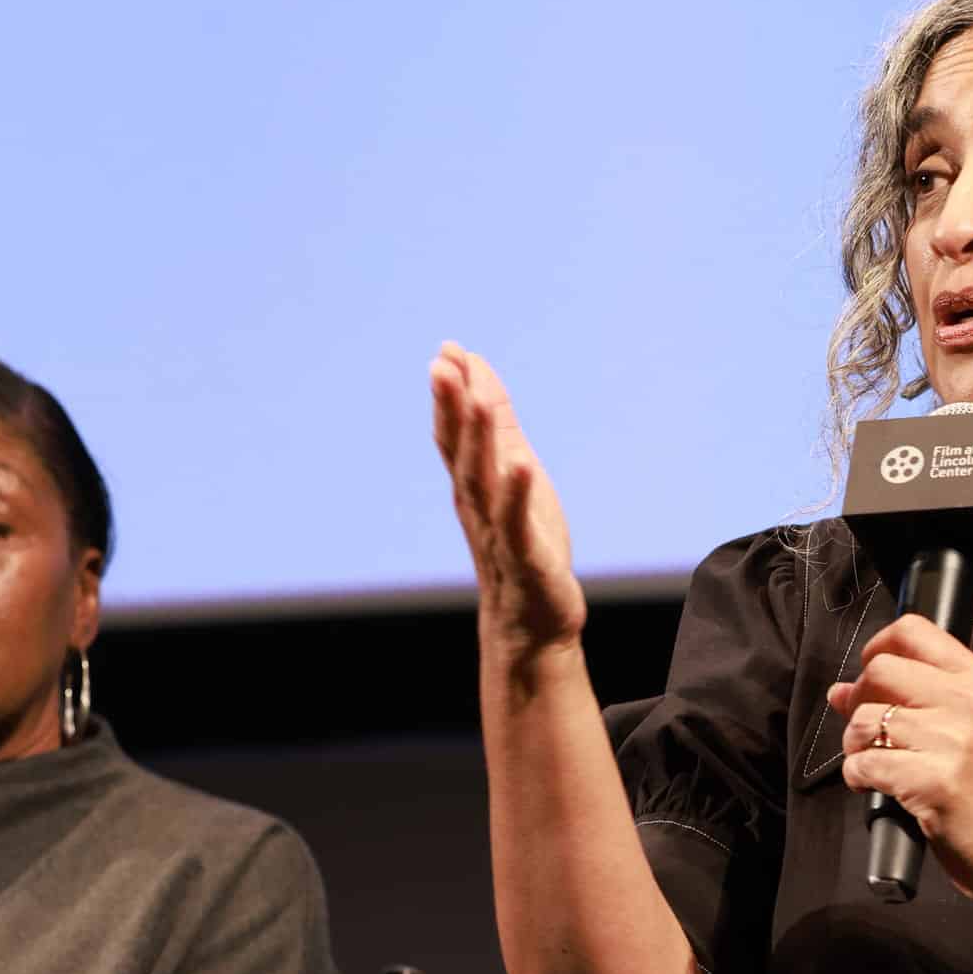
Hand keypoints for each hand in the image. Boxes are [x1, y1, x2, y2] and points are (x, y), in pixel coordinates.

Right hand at [430, 343, 585, 652]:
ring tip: (476, 400)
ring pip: (482, 481)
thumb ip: (498, 430)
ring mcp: (498, 531)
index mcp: (474, 486)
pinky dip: (517, 493)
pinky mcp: (525, 557)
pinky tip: (522, 463)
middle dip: (451, 407)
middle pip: (460, 451)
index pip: (455, 434)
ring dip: (477, 440)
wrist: (530, 623)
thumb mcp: (514, 478)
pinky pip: (517, 522)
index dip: (451, 394)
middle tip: (442, 363)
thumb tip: (479, 378)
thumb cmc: (523, 545)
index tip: (448, 350)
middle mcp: (478, 505)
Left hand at [829, 615, 972, 905]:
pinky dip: (858, 777)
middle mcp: (968, 702)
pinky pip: (864, 764)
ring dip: (854, 744)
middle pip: (881, 670)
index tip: (870, 673)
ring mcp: (952, 741)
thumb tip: (842, 691)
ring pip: (865, 719)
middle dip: (860, 698)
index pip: (914, 631)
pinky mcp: (932, 781)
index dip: (878, 647)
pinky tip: (876, 786)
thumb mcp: (972, 729)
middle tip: (867, 729)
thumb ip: (914, 701)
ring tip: (872, 761)